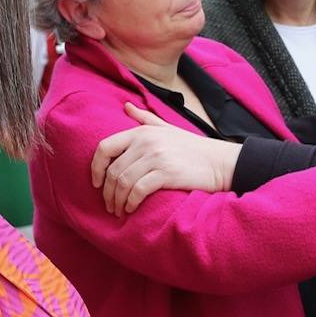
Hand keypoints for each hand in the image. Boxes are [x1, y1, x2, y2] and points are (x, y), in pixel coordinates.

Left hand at [91, 102, 241, 215]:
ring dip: (117, 200)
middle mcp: (146, 142)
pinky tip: (131, 209)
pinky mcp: (166, 174)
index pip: (105, 147)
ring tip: (119, 210)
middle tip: (109, 205)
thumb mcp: (167, 128)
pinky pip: (138, 191)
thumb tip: (126, 106)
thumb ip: (145, 119)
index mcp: (142, 132)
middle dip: (107, 192)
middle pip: (113, 170)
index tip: (97, 183)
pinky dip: (131, 203)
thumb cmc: (192, 148)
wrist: (220, 162)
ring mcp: (156, 158)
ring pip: (123, 182)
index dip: (95, 168)